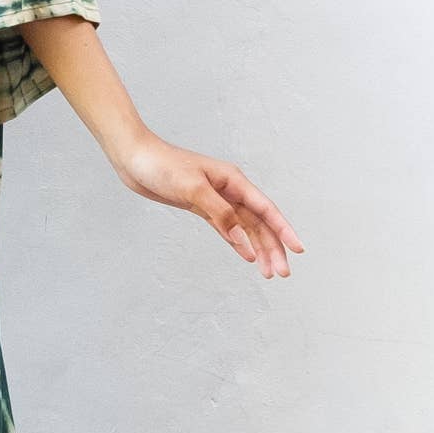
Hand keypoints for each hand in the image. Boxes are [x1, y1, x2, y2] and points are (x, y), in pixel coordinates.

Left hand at [110, 131, 304, 277]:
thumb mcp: (192, 189)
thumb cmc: (162, 165)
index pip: (266, 210)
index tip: (299, 250)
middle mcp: (230, 190)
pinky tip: (247, 257)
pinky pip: (227, 228)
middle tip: (282, 274)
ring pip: (245, 228)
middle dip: (273, 247)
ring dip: (258, 249)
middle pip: (259, 223)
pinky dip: (238, 243)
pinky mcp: (201, 207)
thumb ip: (220, 214)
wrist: (135, 158)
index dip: (284, 230)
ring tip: (268, 273)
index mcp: (233, 180)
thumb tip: (243, 240)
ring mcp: (216, 199)